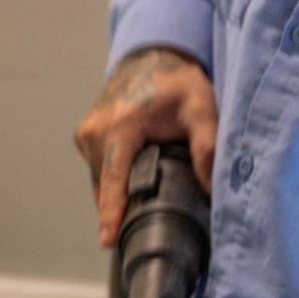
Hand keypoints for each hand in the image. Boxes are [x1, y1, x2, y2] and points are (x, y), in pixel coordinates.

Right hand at [74, 47, 218, 246]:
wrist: (150, 57)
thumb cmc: (175, 81)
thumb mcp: (200, 106)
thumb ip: (207, 145)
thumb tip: (212, 188)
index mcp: (119, 127)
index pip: (114, 179)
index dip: (112, 212)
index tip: (108, 240)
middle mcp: (95, 132)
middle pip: (107, 187)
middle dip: (124, 209)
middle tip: (148, 229)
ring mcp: (86, 136)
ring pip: (101, 181)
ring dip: (119, 195)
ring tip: (142, 211)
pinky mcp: (86, 139)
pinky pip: (100, 171)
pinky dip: (114, 182)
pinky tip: (133, 189)